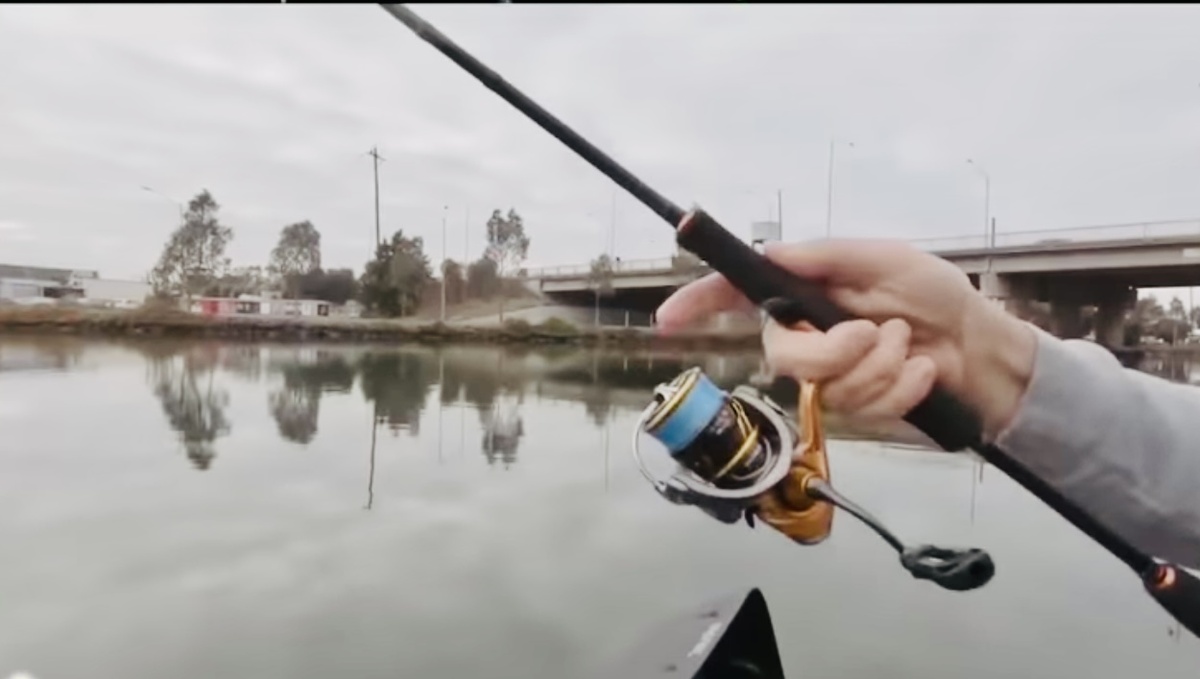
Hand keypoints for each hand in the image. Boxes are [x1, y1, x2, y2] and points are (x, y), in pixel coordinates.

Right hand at [655, 239, 1036, 438]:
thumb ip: (825, 257)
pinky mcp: (859, 409)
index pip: (739, 297)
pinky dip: (901, 387)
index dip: (700, 304)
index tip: (668, 319)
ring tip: (908, 346)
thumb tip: (768, 254)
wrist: (984, 350)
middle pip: (782, 357)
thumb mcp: (884, 258)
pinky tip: (922, 373)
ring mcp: (832, 377)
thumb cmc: (937, 295)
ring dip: (881, 365)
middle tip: (874, 333)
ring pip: (827, 387)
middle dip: (833, 350)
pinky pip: (863, 407)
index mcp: (806, 294)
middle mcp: (809, 336)